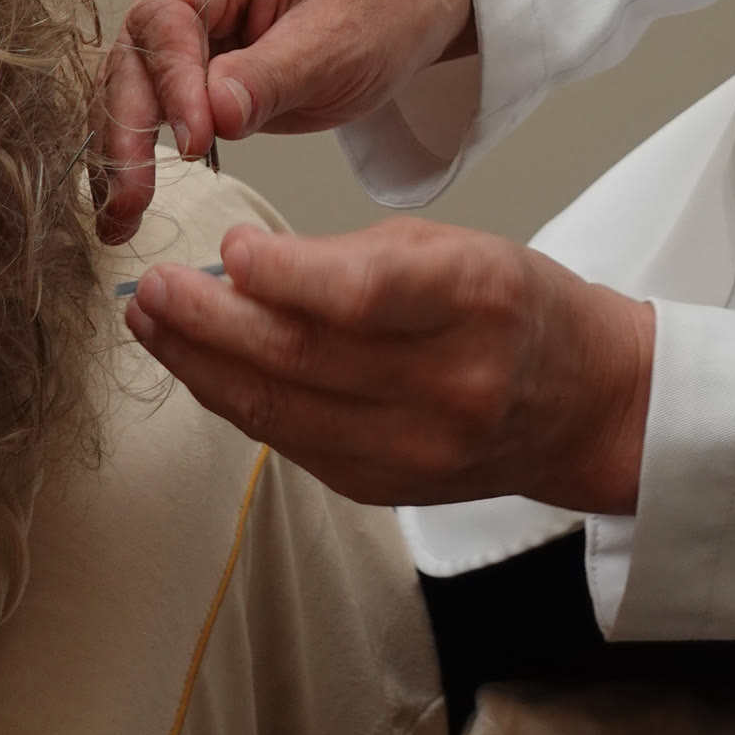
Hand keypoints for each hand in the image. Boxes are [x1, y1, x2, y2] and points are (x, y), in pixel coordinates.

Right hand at [92, 0, 475, 242]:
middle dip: (129, 124)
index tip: (194, 140)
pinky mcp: (185, 58)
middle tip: (131, 196)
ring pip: (130, 80)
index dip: (172, 78)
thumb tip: (213, 114)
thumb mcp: (339, 45)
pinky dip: (137, 150)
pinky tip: (129, 200)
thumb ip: (274, 77)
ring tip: (122, 214)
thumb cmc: (378, 11)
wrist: (399, 16)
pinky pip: (148, 102)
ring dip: (121, 148)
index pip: (170, 8)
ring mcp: (184, 15)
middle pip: (136, 46)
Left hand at [126, 217, 653, 514]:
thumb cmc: (514, 306)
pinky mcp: (385, 487)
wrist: (580, 401)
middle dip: (210, 322)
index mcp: (475, 302)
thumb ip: (353, 257)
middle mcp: (448, 385)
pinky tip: (204, 368)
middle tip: (153, 288)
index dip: (282, 274)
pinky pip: (291, 443)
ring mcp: (416, 448)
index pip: (361, 294)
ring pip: (281, 411)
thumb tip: (243, 268)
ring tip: (154, 325)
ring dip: (203, 366)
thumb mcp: (455, 246)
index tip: (228, 248)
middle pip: (303, 358)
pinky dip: (239, 402)